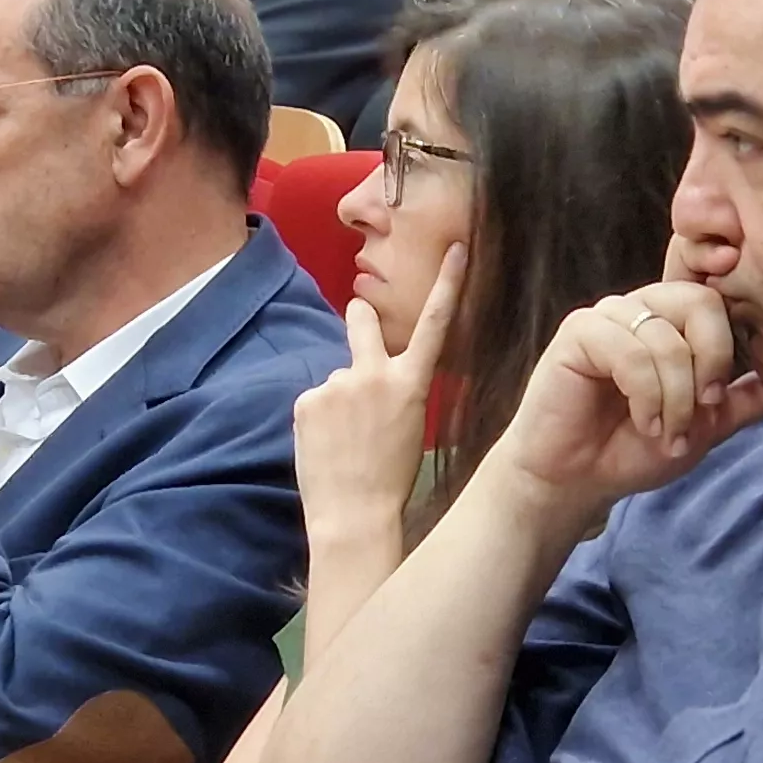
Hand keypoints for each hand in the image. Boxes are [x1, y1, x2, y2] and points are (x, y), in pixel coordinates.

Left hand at [296, 242, 461, 536]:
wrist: (354, 515)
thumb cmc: (390, 482)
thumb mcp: (411, 428)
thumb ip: (395, 392)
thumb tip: (372, 379)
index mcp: (412, 384)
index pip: (435, 324)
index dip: (448, 283)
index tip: (456, 247)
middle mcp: (374, 374)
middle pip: (363, 322)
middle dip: (359, 316)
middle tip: (357, 316)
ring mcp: (337, 384)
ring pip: (336, 379)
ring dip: (337, 400)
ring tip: (342, 442)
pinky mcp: (306, 399)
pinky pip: (313, 401)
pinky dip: (317, 419)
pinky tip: (325, 447)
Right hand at [477, 284, 762, 540]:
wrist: (576, 481)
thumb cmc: (632, 449)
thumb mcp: (708, 426)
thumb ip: (748, 400)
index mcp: (674, 321)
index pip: (721, 300)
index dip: (728, 346)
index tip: (718, 396)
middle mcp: (643, 308)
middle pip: (701, 302)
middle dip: (710, 364)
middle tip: (702, 411)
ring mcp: (610, 316)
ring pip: (667, 336)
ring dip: (675, 397)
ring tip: (665, 432)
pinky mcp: (579, 332)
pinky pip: (630, 350)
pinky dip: (646, 395)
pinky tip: (641, 422)